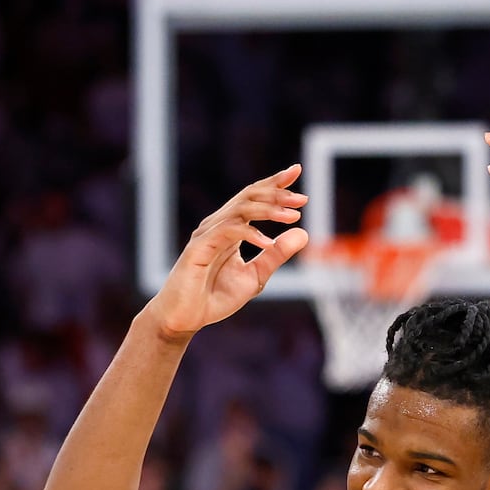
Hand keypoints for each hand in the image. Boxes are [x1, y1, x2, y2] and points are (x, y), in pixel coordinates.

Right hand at [147, 166, 309, 338]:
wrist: (184, 318)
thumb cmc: (215, 297)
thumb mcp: (255, 276)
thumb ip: (277, 255)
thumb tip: (304, 233)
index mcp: (231, 228)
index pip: (254, 198)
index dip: (275, 183)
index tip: (297, 170)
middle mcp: (218, 225)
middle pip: (249, 196)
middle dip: (277, 193)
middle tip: (302, 199)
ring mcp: (207, 234)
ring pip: (240, 210)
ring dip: (268, 211)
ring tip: (292, 217)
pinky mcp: (199, 248)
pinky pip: (227, 232)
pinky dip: (250, 235)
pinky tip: (268, 243)